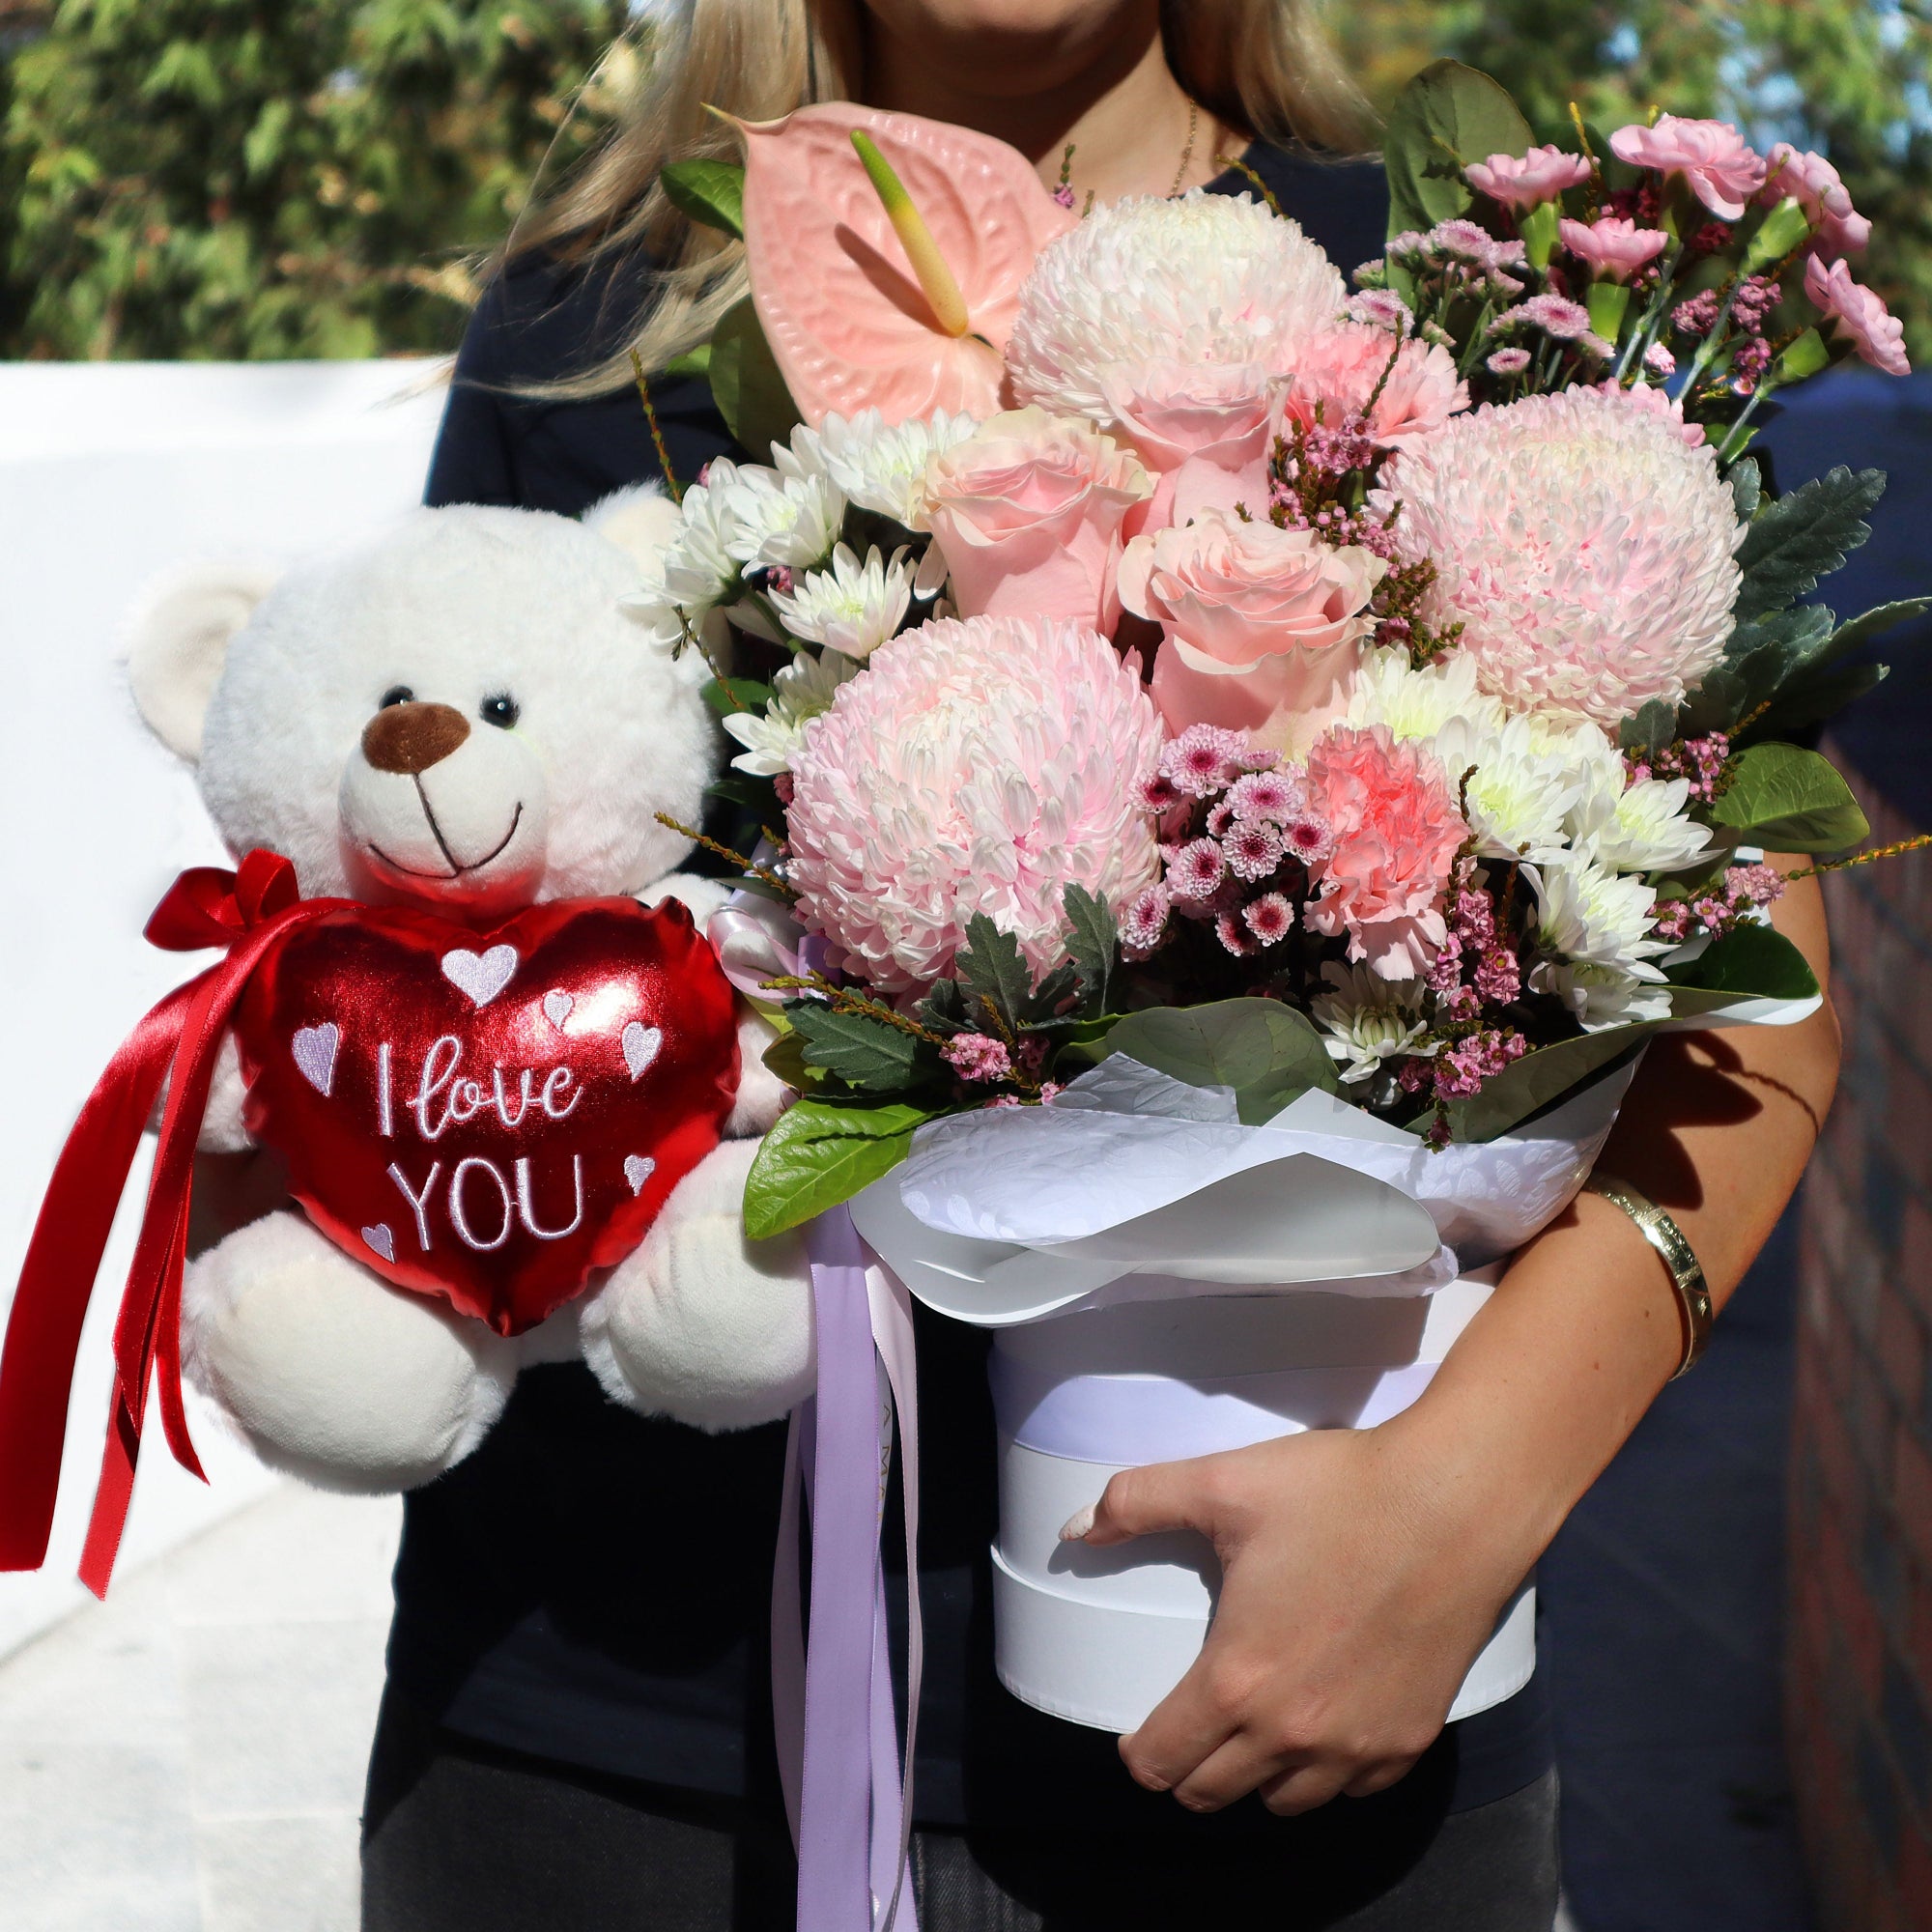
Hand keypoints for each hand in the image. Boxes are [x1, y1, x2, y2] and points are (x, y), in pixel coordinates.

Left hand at [1071, 1419, 1532, 1815]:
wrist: (1454, 1505)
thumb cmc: (1340, 1492)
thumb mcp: (1223, 1483)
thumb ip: (1137, 1502)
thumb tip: (1075, 1525)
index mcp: (1236, 1679)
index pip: (1162, 1762)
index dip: (1138, 1752)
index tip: (1138, 1731)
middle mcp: (1293, 1732)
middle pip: (1212, 1794)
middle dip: (1188, 1767)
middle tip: (1188, 1726)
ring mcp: (1355, 1745)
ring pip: (1283, 1802)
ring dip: (1256, 1776)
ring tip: (1251, 1727)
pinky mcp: (1408, 1740)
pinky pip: (1350, 1789)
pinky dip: (1326, 1771)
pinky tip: (1320, 1724)